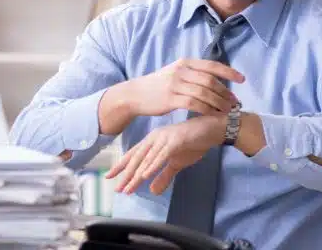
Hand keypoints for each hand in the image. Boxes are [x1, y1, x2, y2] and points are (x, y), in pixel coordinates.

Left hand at [105, 115, 225, 194]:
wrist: (213, 129)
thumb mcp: (176, 163)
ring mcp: (165, 138)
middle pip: (137, 159)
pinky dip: (153, 165)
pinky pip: (162, 155)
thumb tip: (152, 191)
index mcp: (153, 141)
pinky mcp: (176, 140)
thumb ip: (164, 176)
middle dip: (126, 175)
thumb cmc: (193, 143)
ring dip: (137, 174)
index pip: (134, 155)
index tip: (109, 177)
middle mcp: (155, 138)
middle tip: (118, 189)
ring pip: (147, 159)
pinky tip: (145, 175)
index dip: (121, 167)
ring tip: (129, 187)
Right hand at [127, 58, 243, 116]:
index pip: (212, 65)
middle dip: (226, 92)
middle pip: (210, 81)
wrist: (135, 94)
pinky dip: (207, 110)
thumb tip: (213, 78)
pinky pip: (194, 104)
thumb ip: (191, 73)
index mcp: (184, 63)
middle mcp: (181, 71)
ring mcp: (175, 84)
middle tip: (236, 103)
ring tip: (228, 111)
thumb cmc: (157, 86)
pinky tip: (213, 115)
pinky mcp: (171, 99)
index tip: (242, 80)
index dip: (229, 72)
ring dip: (219, 103)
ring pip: (205, 93)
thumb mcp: (174, 72)